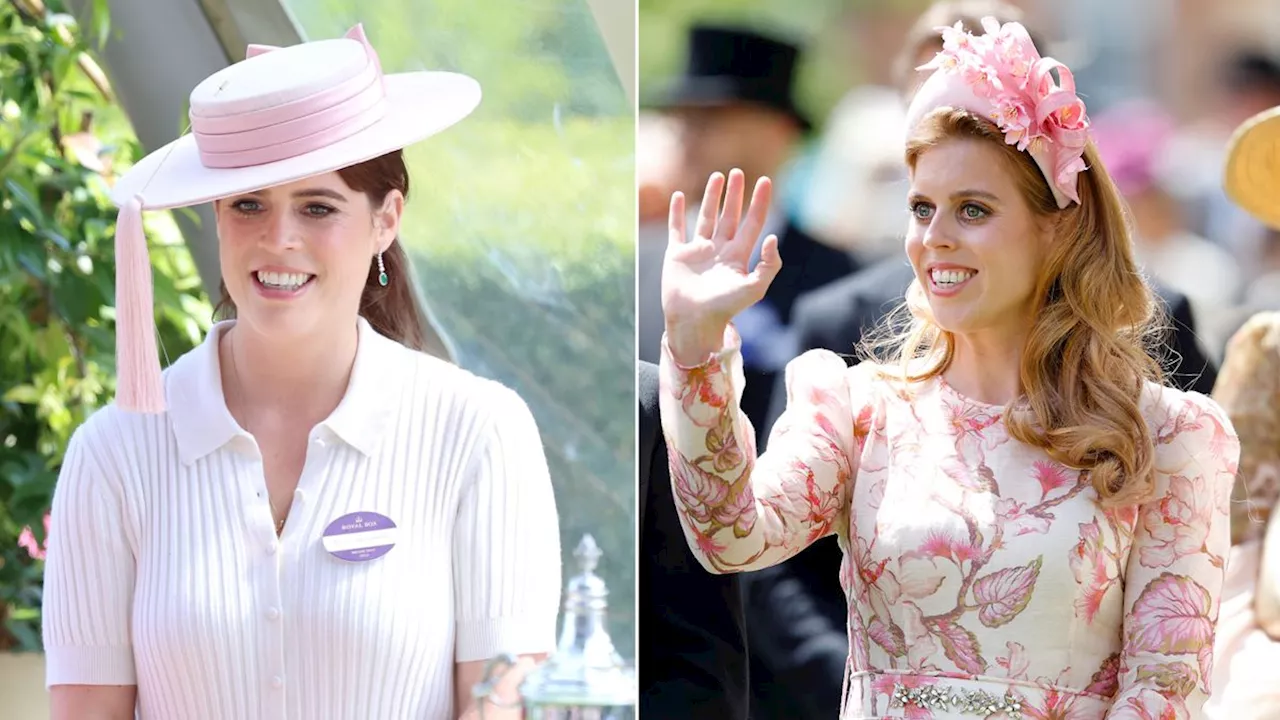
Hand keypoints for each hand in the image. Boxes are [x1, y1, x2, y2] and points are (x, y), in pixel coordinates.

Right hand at [662, 169, 781, 364]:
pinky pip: (677, 229)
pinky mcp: (677, 255)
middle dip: (735, 194)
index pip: (753, 223)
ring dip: (711, 197)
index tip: (766, 181)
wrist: (694, 321)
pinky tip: (678, 196)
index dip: (759, 202)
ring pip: (706, 217)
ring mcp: (697, 251)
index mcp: (738, 257)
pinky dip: (676, 212)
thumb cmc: (725, 309)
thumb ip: (769, 265)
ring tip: (718, 177)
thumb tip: (773, 237)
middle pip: (730, 215)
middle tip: (739, 173)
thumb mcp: (754, 288)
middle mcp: (719, 250)